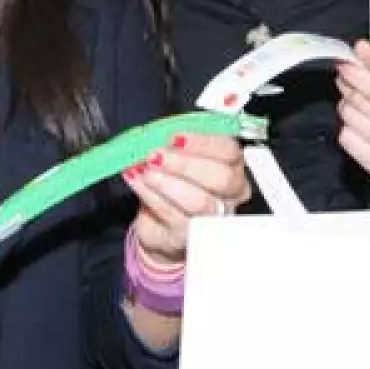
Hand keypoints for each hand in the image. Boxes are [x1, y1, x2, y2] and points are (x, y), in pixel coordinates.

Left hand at [123, 132, 251, 268]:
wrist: (161, 222)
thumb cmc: (175, 180)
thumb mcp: (179, 155)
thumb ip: (176, 143)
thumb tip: (159, 133)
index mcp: (232, 165)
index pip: (229, 151)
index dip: (203, 143)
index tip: (175, 137)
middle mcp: (229, 194)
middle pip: (221, 179)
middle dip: (186, 164)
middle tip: (157, 155)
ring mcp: (212, 218)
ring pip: (199, 201)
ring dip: (167, 181)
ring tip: (146, 169)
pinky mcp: (188, 236)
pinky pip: (173, 215)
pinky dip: (151, 195)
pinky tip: (137, 180)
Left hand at [334, 40, 369, 178]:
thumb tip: (361, 49)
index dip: (358, 76)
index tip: (344, 66)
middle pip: (364, 105)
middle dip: (349, 89)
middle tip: (347, 81)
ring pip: (352, 122)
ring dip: (347, 107)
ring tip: (355, 103)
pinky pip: (347, 140)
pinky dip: (347, 129)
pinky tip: (359, 123)